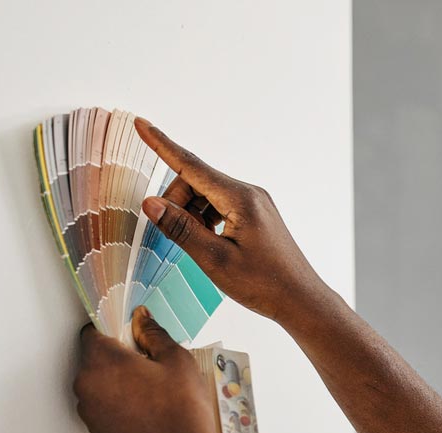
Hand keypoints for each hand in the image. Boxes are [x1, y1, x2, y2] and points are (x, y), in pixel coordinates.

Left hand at [73, 306, 217, 432]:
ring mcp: (89, 409)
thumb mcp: (176, 360)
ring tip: (151, 388)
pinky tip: (146, 406)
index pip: (93, 331)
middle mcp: (86, 383)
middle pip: (95, 356)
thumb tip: (142, 319)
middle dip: (118, 354)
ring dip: (118, 378)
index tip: (133, 334)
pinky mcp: (96, 428)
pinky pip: (102, 403)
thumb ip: (153, 333)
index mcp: (102, 360)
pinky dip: (118, 399)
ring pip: (99, 380)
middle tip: (150, 363)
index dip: (114, 328)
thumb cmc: (181, 413)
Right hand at [134, 117, 328, 322]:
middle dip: (177, 204)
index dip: (161, 144)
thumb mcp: (215, 259)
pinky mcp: (255, 214)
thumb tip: (151, 203)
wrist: (300, 300)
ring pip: (206, 195)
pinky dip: (205, 220)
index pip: (191, 165)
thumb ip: (181, 229)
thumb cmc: (264, 284)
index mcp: (240, 198)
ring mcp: (254, 202)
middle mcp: (249, 193)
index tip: (141, 124)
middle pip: (195, 182)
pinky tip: (209, 243)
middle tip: (175, 238)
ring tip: (200, 247)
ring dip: (191, 215)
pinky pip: (220, 206)